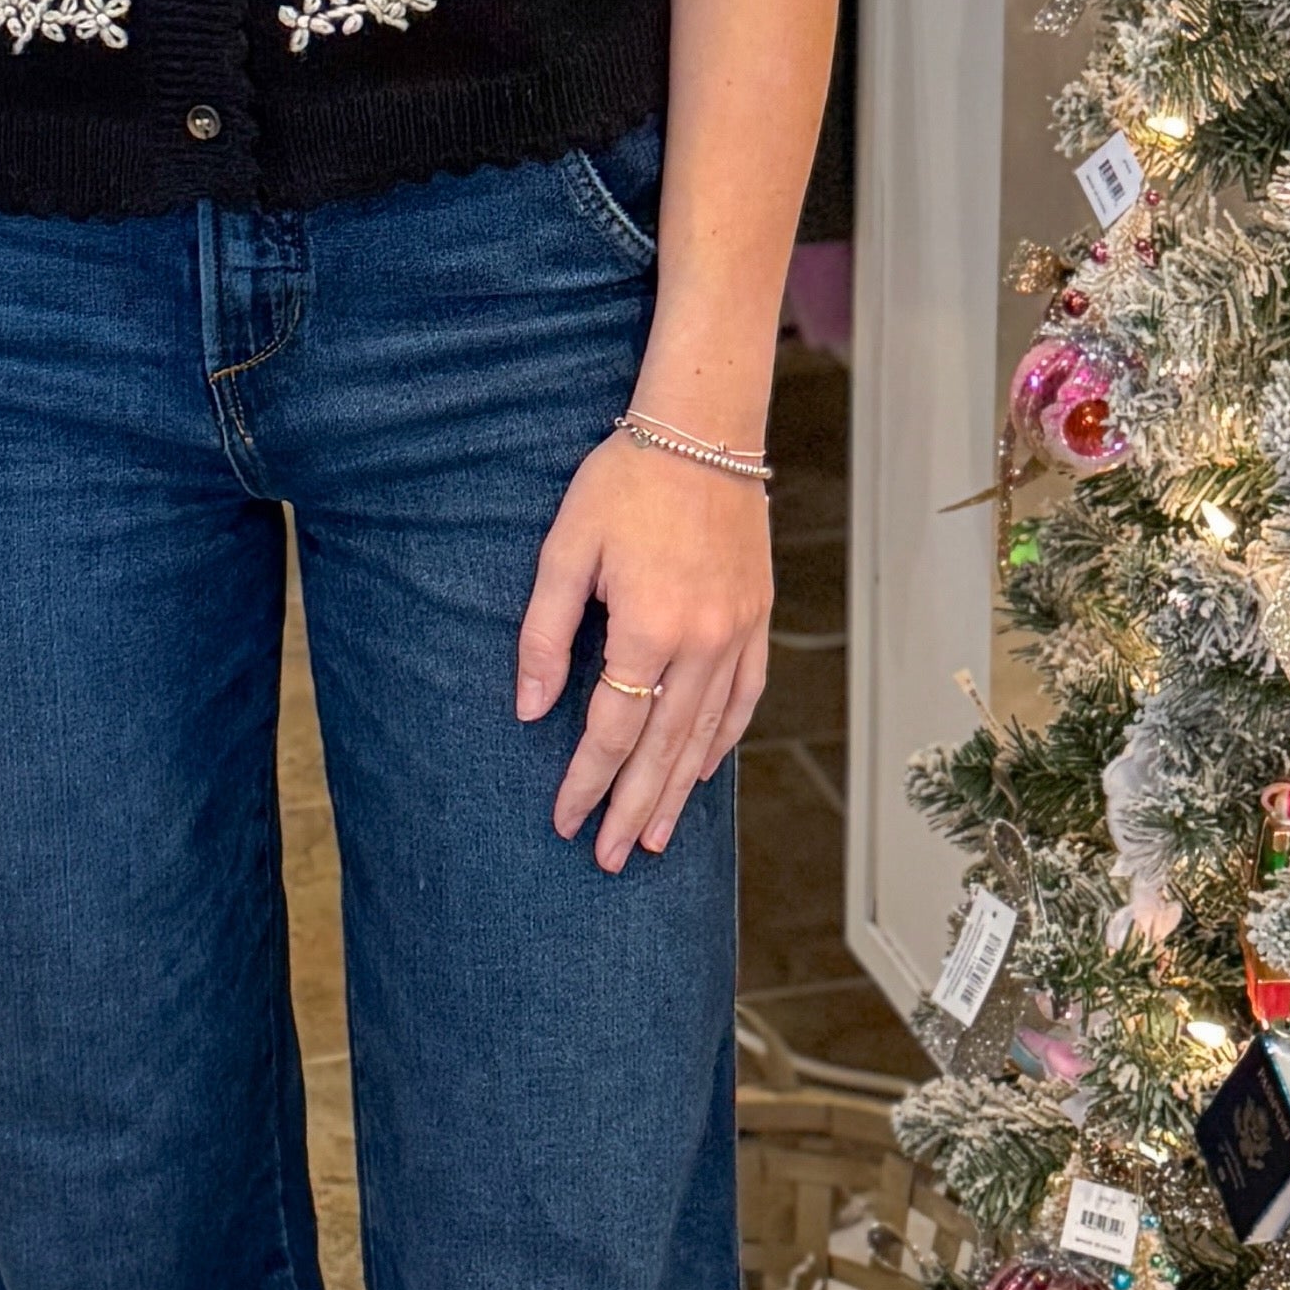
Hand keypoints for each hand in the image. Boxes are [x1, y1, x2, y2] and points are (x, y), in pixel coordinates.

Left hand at [516, 431, 770, 867]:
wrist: (704, 431)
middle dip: (631, 807)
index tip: (564, 819)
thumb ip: (546, 635)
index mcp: (650, 627)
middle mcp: (703, 642)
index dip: (586, 780)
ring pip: (706, 734)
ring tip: (652, 838)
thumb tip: (531, 710)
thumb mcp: (565, 551)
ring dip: (677, 792)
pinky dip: (720, 742)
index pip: (613, 729)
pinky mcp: (757, 619)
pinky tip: (699, 771)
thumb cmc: (623, 484)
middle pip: (663, 748)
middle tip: (608, 858)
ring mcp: (738, 634)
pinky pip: (743, 698)